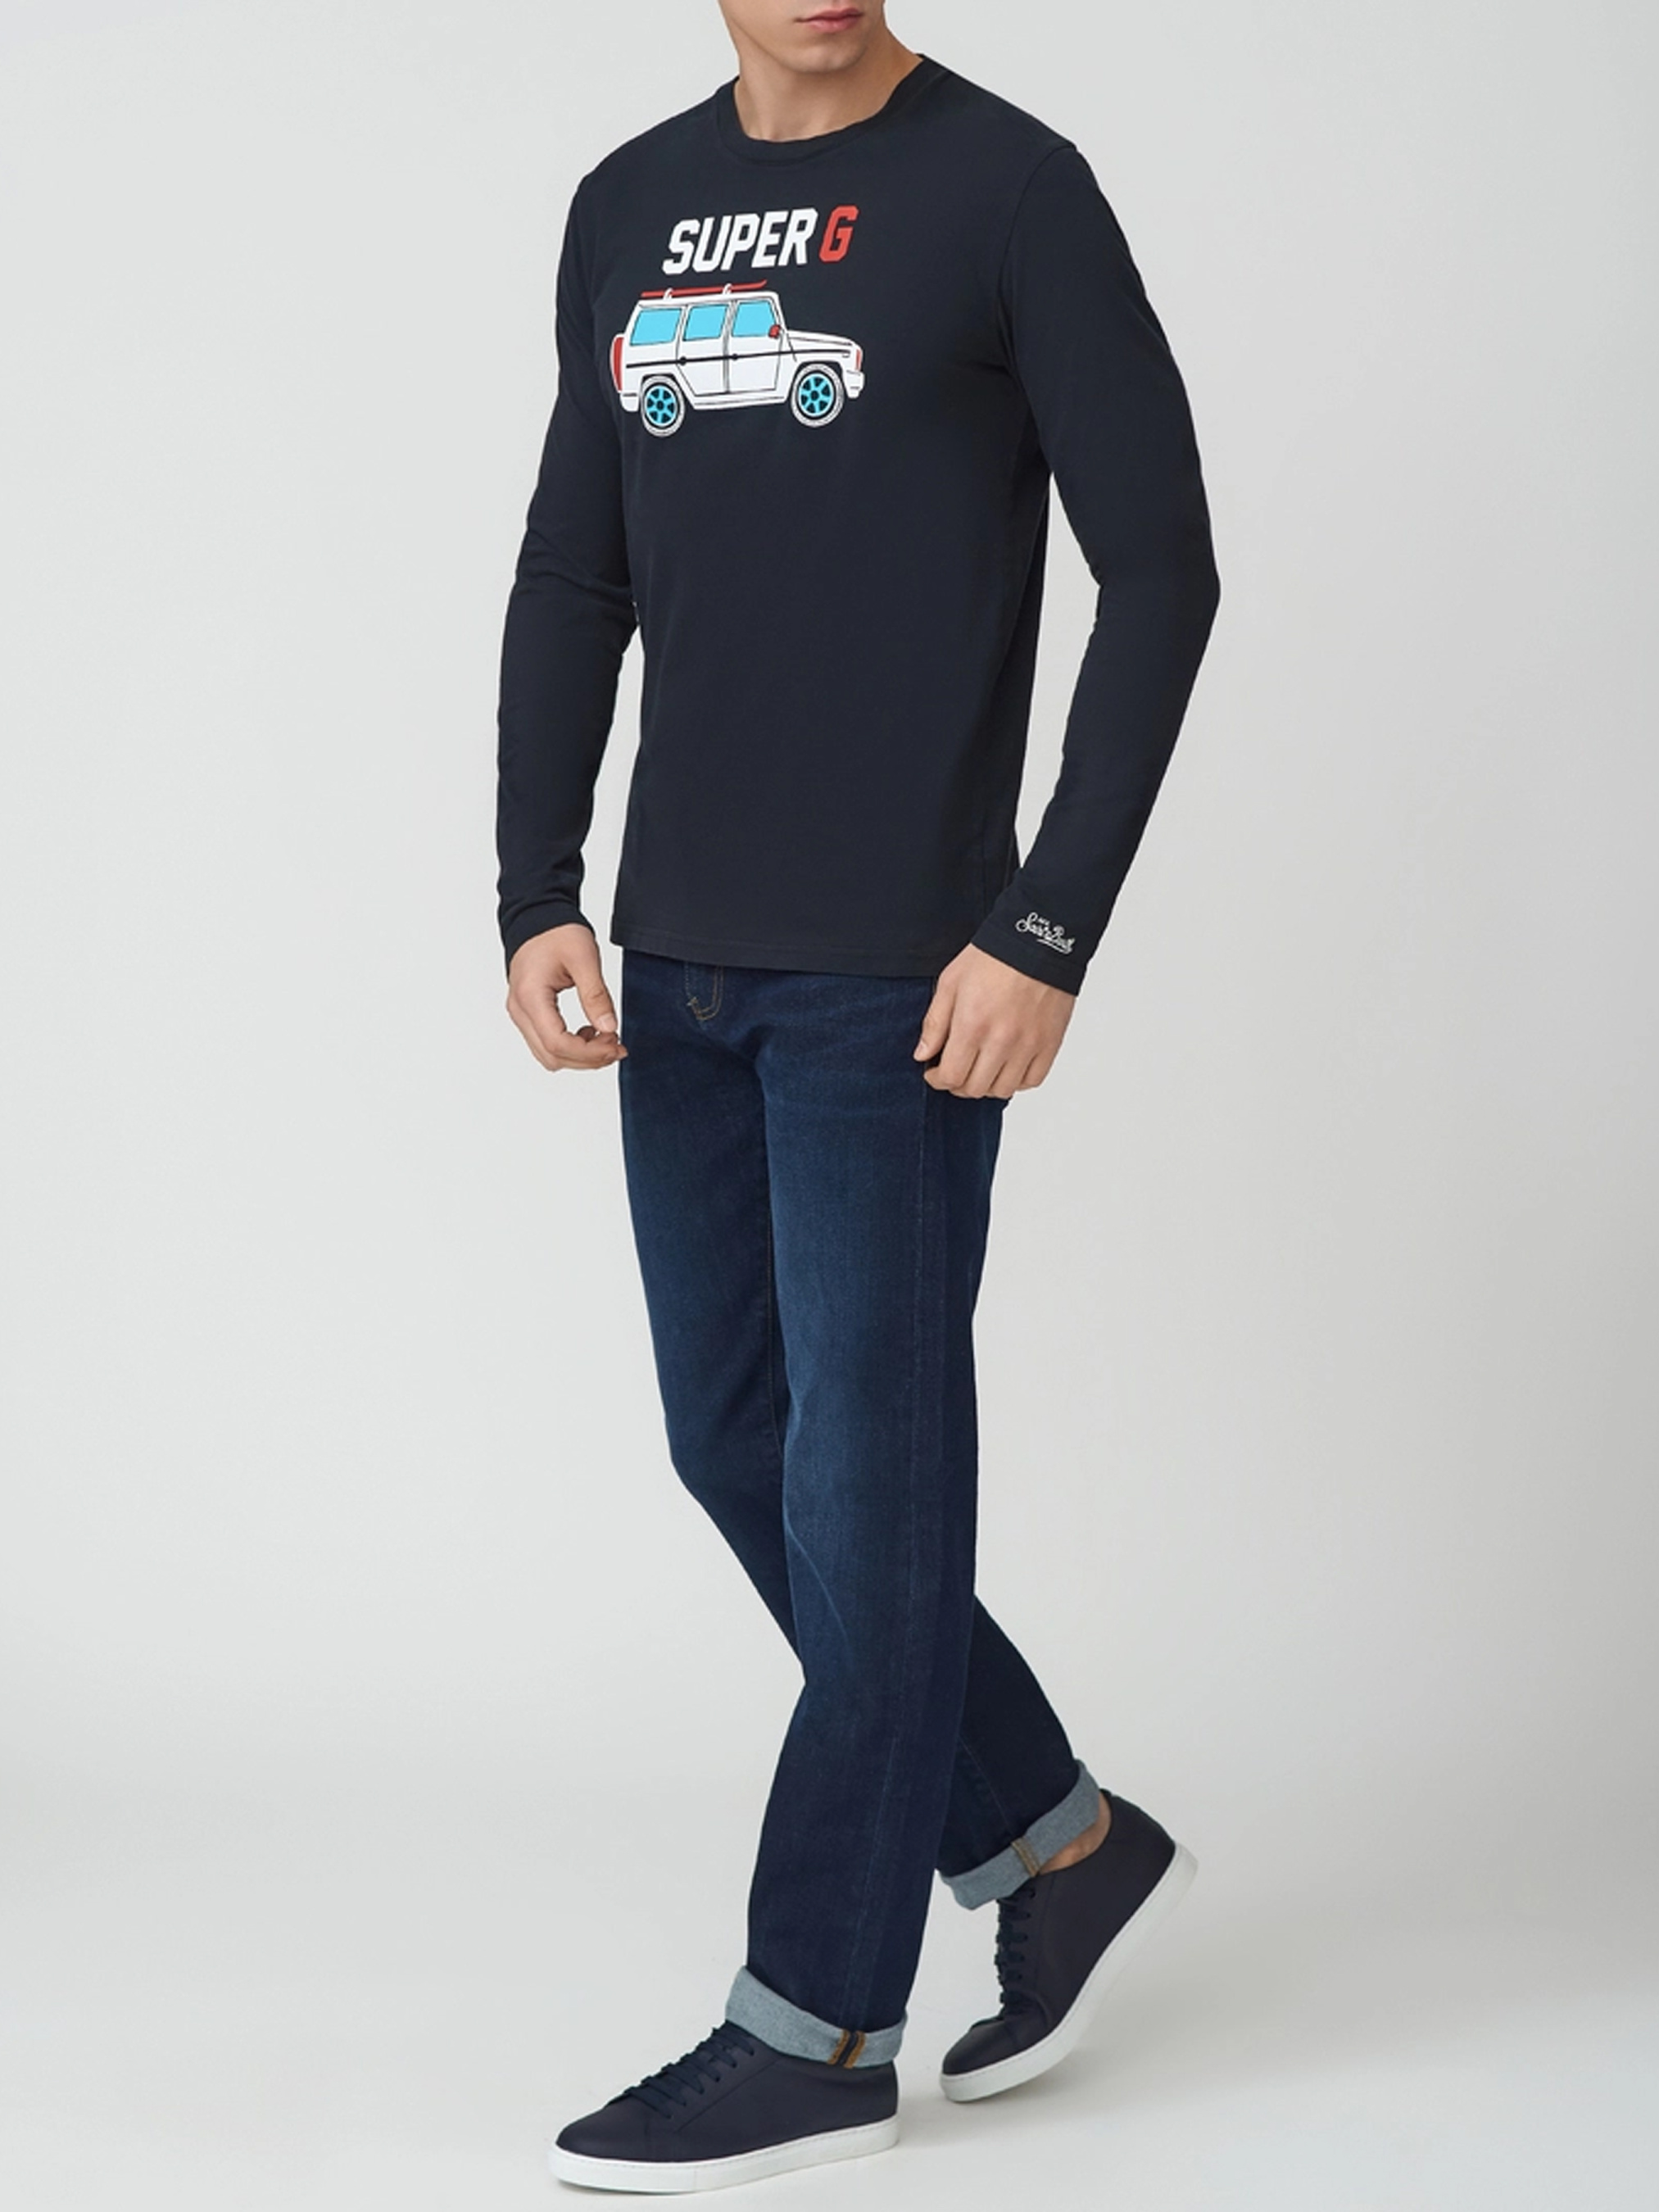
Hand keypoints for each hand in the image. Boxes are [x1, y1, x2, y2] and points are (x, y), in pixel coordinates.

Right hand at [506, 924, 625, 1071]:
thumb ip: (596, 995)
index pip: (557, 1043)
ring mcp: (521, 1013)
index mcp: (531, 996)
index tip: (615, 1042)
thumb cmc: (556, 932)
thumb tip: (610, 1028)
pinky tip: (590, 1032)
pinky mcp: (527, 1014)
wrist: (537, 918)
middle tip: (616, 1044)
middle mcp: (520, 1010)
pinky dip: (570, 1046)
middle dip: (588, 1058)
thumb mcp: (584, 958)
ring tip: (605, 1039)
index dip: (590, 1052)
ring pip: (548, 1055)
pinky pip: (546, 1043)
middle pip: (552, 1056)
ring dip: (579, 1056)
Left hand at [913, 943, 1073, 1097]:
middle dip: (958, 1084)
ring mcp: (1028, 1046)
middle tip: (955, 1071)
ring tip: (980, 1069)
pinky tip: (1007, 1066)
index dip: (937, 1080)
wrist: (1038, 942)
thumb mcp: (950, 983)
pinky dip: (1016, 1080)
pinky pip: (1032, 1080)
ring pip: (1002, 1089)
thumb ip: (935, 1023)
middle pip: (975, 1088)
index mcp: (972, 1026)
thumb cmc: (993, 958)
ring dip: (986, 1085)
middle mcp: (1001, 1041)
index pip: (951, 1076)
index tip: (934, 1073)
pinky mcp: (1049, 1044)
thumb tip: (923, 1055)